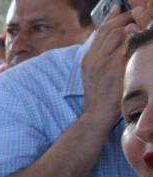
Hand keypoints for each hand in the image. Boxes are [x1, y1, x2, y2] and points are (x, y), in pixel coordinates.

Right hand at [81, 4, 138, 125]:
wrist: (97, 113)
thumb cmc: (101, 94)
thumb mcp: (96, 73)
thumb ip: (104, 55)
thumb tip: (119, 36)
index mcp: (88, 58)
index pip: (100, 31)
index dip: (112, 17)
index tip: (120, 7)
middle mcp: (93, 58)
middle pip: (108, 29)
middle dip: (124, 17)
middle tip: (137, 12)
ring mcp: (103, 62)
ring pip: (116, 33)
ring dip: (130, 25)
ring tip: (140, 22)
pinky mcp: (114, 67)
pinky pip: (125, 45)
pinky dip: (132, 37)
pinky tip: (139, 35)